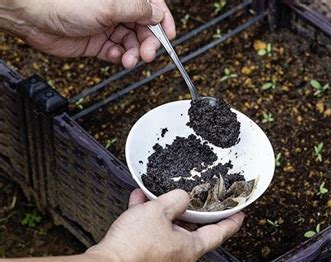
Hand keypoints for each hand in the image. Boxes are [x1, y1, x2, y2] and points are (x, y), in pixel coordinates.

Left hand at [3, 0, 174, 68]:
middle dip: (148, 42)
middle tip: (147, 54)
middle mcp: (117, 10)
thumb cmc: (64, 2)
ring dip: (134, 54)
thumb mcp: (110, 5)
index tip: (170, 36)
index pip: (152, 7)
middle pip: (144, 28)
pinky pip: (117, 52)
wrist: (33, 17)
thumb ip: (138, 10)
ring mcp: (107, 26)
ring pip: (132, 43)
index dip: (163, 21)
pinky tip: (116, 57)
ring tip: (130, 60)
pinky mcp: (98, 42)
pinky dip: (119, 57)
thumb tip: (158, 15)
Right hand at [87, 189, 244, 261]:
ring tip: (152, 197)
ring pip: (167, 232)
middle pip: (191, 232)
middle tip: (189, 200)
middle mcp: (179, 259)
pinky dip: (146, 223)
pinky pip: (150, 238)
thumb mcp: (160, 210)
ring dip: (162, 214)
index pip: (219, 233)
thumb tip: (183, 197)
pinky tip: (137, 206)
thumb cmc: (134, 246)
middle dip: (187, 213)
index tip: (240, 215)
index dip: (231, 222)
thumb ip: (176, 199)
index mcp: (190, 248)